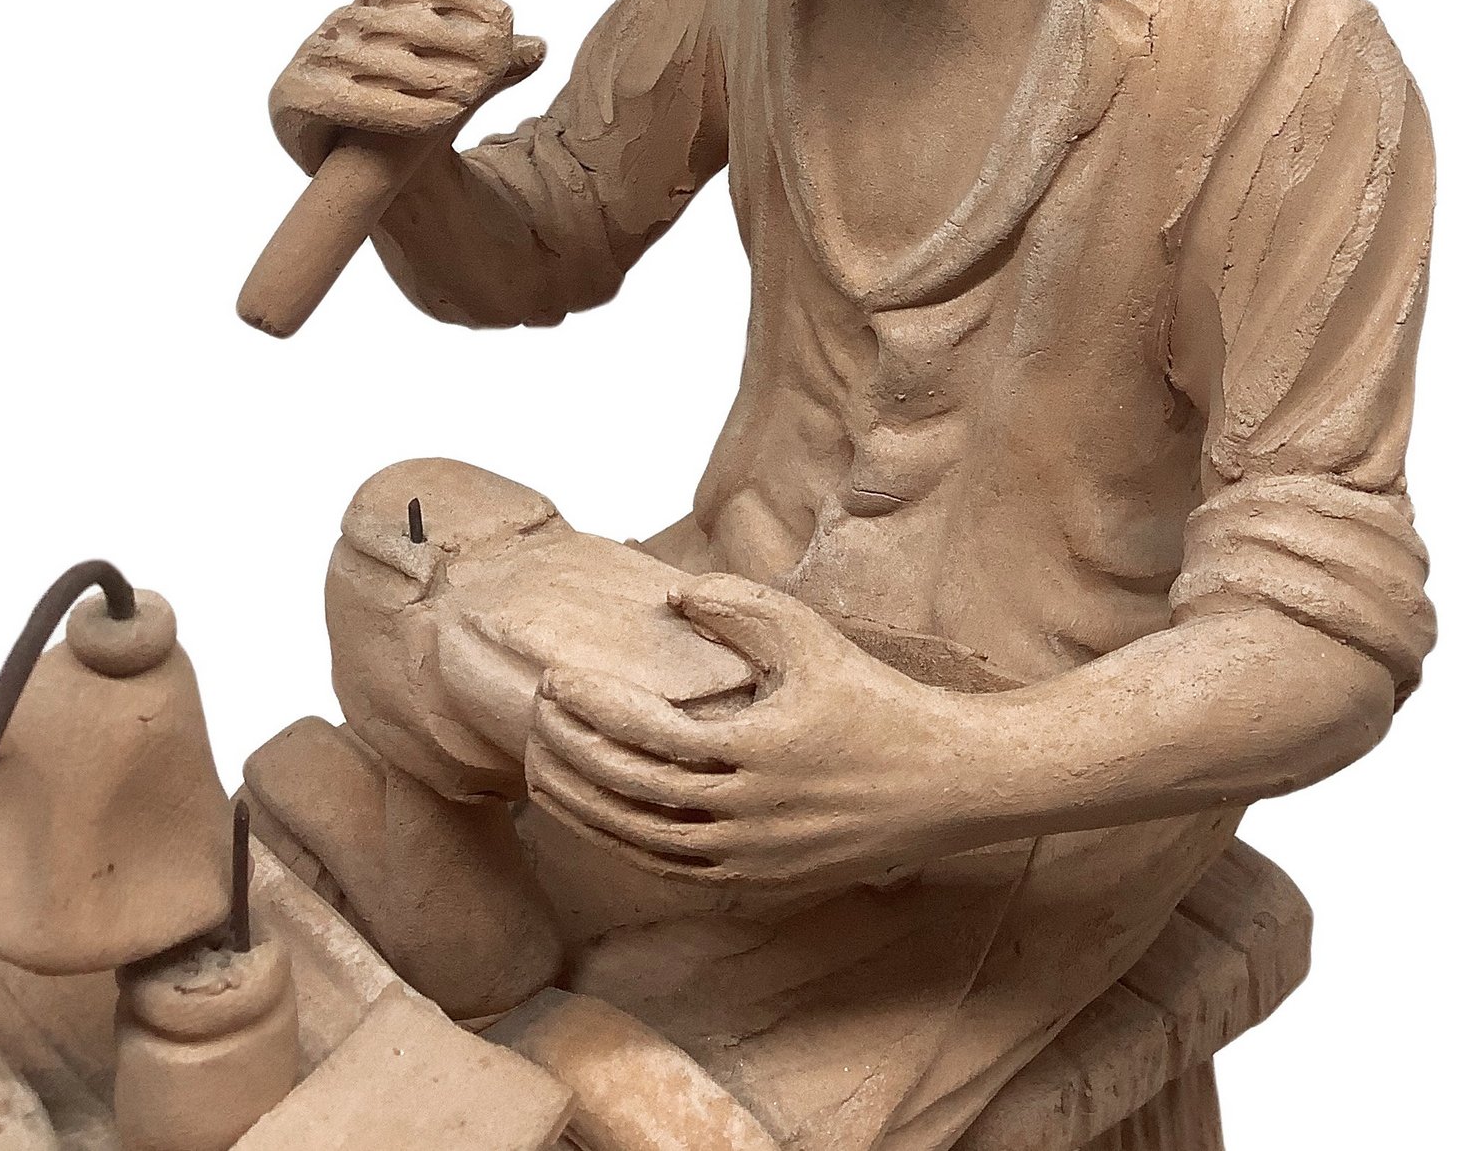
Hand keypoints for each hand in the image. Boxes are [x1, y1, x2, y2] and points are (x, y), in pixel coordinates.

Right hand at [270, 0, 544, 172]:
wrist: (352, 170)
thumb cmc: (405, 112)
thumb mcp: (453, 83)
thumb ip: (491, 65)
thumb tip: (539, 47)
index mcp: (371, 7)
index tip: (505, 17)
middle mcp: (339, 24)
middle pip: (399, 21)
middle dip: (451, 38)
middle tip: (495, 59)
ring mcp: (312, 58)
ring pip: (376, 58)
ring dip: (427, 74)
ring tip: (471, 92)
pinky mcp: (293, 97)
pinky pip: (350, 99)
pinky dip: (397, 108)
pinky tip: (439, 118)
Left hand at [523, 575, 998, 889]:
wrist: (943, 784)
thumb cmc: (876, 700)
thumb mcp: (812, 638)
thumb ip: (741, 609)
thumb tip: (675, 593)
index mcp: (755, 754)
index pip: (647, 735)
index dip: (592, 707)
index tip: (553, 678)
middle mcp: (745, 817)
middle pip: (629, 793)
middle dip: (571, 753)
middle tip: (532, 715)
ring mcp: (749, 858)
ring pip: (639, 842)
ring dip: (583, 806)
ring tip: (541, 769)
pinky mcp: (757, 881)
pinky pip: (670, 869)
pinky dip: (622, 843)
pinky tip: (596, 817)